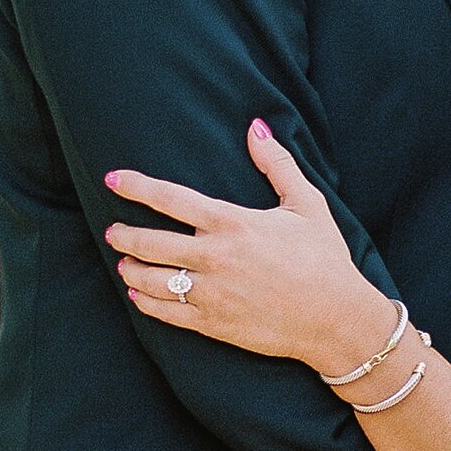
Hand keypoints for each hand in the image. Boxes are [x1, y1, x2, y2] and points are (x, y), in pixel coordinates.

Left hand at [105, 121, 388, 372]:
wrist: (336, 319)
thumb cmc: (325, 258)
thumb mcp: (307, 204)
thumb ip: (277, 163)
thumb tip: (256, 126)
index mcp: (233, 223)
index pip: (170, 199)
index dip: (136, 187)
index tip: (114, 179)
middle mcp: (215, 257)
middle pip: (150, 242)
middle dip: (124, 234)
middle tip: (114, 230)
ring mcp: (211, 293)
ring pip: (150, 280)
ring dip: (130, 269)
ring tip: (124, 263)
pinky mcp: (213, 324)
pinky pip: (165, 313)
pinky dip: (145, 303)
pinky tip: (139, 296)